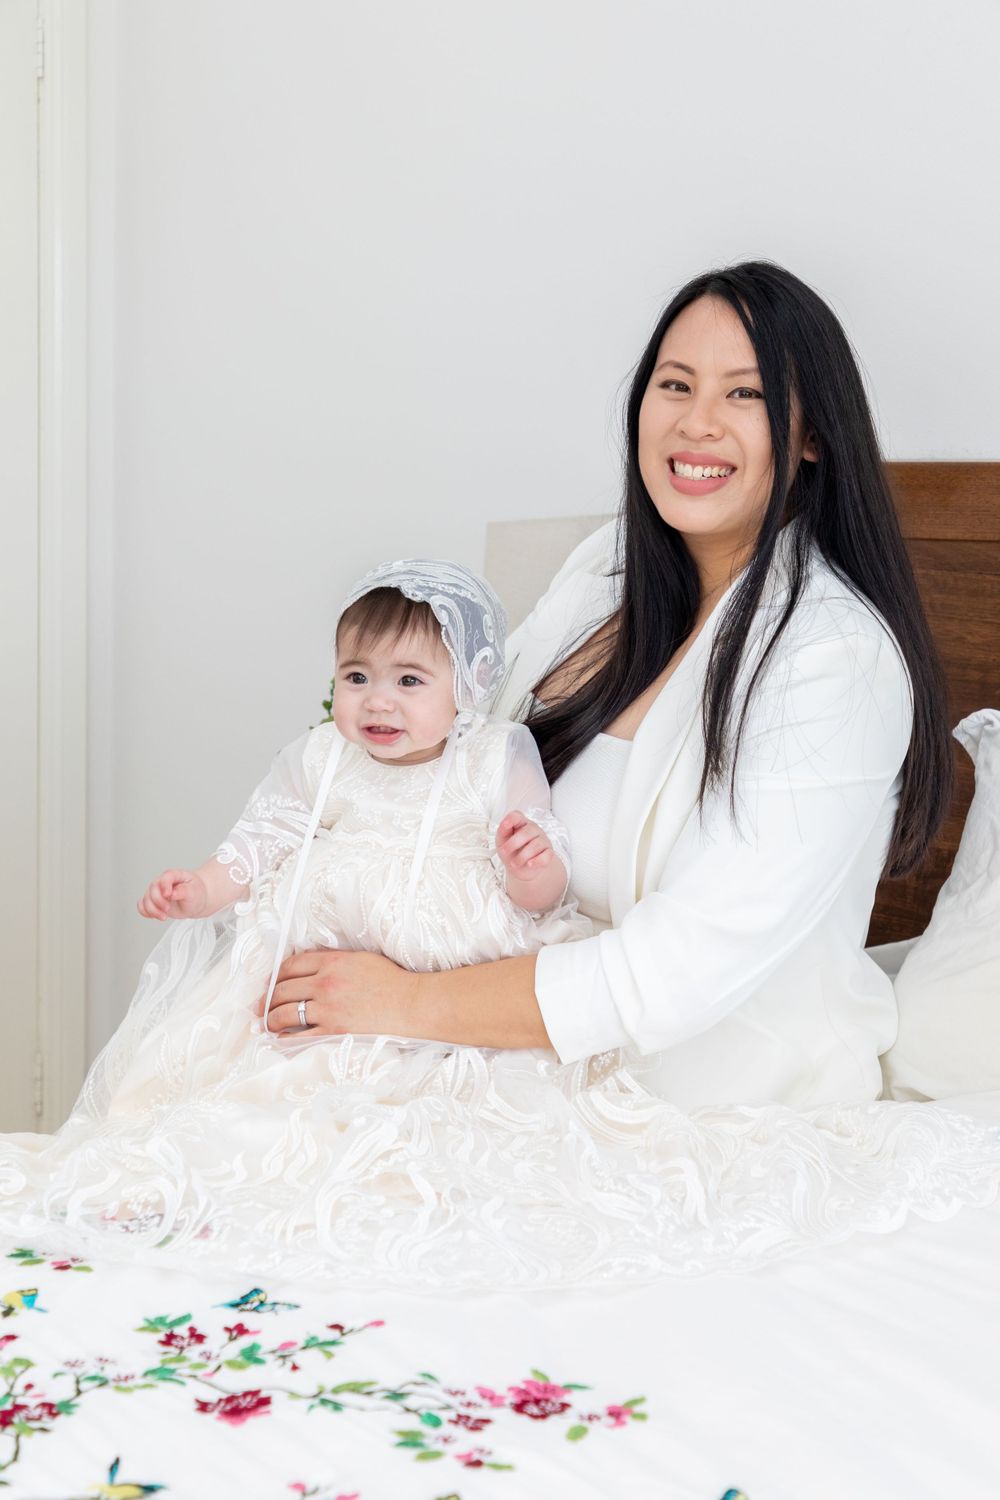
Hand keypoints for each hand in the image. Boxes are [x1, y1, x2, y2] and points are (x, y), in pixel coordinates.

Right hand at [137, 869, 208, 920]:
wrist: (196, 901)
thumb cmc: (196, 893)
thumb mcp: (194, 891)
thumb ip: (184, 890)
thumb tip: (173, 893)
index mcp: (174, 875)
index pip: (166, 877)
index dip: (165, 886)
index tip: (168, 895)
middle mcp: (162, 882)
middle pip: (153, 889)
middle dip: (158, 901)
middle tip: (168, 909)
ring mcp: (157, 892)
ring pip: (146, 899)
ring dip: (152, 910)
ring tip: (164, 916)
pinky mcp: (153, 902)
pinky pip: (142, 906)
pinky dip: (146, 912)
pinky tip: (155, 916)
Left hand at [254, 949, 419, 1036]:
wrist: (412, 1005)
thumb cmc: (392, 982)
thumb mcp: (362, 960)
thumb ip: (334, 960)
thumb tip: (311, 965)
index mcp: (332, 962)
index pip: (290, 965)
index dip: (275, 975)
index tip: (271, 983)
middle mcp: (325, 983)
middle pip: (282, 989)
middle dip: (267, 998)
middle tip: (261, 1006)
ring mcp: (328, 1009)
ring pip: (284, 1013)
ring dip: (271, 1019)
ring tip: (268, 1023)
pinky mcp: (333, 1032)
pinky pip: (298, 1037)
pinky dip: (284, 1038)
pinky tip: (280, 1039)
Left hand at [495, 810, 553, 882]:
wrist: (522, 869)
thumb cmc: (512, 851)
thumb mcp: (502, 841)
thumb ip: (502, 831)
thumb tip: (504, 824)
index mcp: (521, 824)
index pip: (517, 816)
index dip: (511, 819)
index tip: (504, 826)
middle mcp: (534, 829)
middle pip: (526, 832)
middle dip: (513, 844)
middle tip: (504, 852)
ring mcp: (543, 841)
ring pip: (535, 845)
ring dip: (522, 856)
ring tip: (514, 863)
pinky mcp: (549, 853)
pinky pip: (546, 856)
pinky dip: (537, 861)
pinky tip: (529, 864)